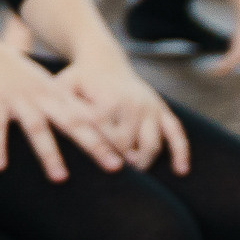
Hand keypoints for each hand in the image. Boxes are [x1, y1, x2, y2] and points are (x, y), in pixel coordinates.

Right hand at [0, 43, 122, 181]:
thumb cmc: (9, 71)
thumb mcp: (40, 82)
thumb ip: (62, 99)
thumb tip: (87, 119)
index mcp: (54, 94)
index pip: (87, 117)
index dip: (108, 136)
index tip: (126, 156)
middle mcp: (40, 96)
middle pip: (72, 123)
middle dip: (93, 145)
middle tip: (114, 167)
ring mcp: (17, 99)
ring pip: (37, 128)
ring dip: (49, 153)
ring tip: (60, 178)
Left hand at [56, 53, 189, 172]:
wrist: (103, 61)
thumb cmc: (78, 79)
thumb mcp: (63, 87)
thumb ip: (62, 107)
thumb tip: (58, 127)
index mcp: (110, 98)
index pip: (106, 136)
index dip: (99, 153)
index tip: (93, 165)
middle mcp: (134, 103)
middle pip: (128, 145)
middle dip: (118, 161)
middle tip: (109, 175)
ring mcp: (151, 107)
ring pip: (152, 144)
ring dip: (144, 162)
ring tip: (133, 177)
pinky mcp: (162, 110)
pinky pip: (177, 133)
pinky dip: (180, 152)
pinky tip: (180, 171)